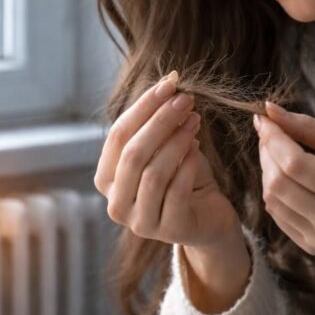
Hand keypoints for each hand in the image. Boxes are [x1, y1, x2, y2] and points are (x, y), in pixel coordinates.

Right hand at [94, 72, 240, 247]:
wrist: (208, 216)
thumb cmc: (181, 176)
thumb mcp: (164, 147)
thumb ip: (157, 123)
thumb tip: (168, 83)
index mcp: (106, 179)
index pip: (117, 136)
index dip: (142, 108)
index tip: (168, 85)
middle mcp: (116, 204)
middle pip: (133, 153)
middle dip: (160, 121)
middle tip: (185, 100)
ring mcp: (140, 222)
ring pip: (153, 173)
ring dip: (176, 141)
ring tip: (194, 120)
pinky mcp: (169, 231)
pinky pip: (176, 191)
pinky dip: (187, 164)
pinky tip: (197, 147)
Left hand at [254, 102, 314, 276]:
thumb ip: (311, 128)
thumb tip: (271, 111)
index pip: (297, 165)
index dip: (274, 139)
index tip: (264, 118)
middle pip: (279, 184)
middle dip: (267, 152)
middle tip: (270, 133)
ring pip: (272, 200)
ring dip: (267, 170)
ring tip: (277, 152)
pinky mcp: (310, 247)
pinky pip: (276, 215)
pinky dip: (274, 190)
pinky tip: (285, 176)